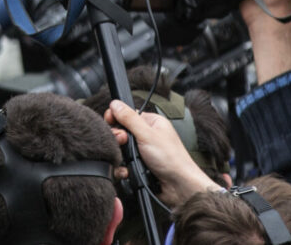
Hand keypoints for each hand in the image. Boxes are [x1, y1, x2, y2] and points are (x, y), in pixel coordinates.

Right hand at [105, 99, 220, 207]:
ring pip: (120, 150)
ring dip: (121, 156)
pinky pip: (123, 164)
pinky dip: (124, 169)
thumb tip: (115, 104)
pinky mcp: (139, 166)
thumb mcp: (147, 134)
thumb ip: (129, 118)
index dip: (116, 119)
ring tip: (129, 160)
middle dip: (119, 139)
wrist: (179, 187)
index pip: (126, 115)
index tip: (111, 123)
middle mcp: (147, 136)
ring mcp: (142, 152)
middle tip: (124, 143)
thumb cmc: (172, 159)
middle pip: (121, 132)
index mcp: (152, 123)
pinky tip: (129, 171)